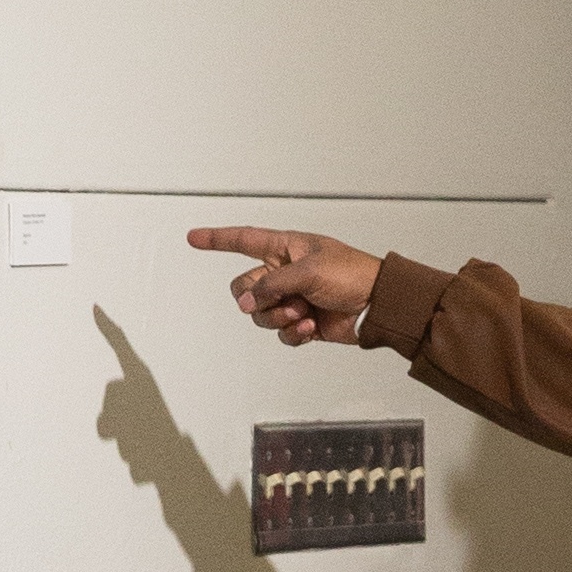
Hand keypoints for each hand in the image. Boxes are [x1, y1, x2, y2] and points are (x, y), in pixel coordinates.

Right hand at [187, 225, 382, 346]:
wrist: (378, 306)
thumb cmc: (352, 275)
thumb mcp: (308, 271)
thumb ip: (271, 284)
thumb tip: (246, 302)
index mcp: (286, 248)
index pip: (244, 240)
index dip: (217, 239)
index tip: (193, 238)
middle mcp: (285, 272)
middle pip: (244, 287)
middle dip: (258, 298)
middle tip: (281, 300)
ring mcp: (292, 298)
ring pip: (260, 314)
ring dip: (278, 317)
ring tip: (303, 313)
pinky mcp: (302, 323)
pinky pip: (280, 333)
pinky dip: (292, 333)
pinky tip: (310, 329)